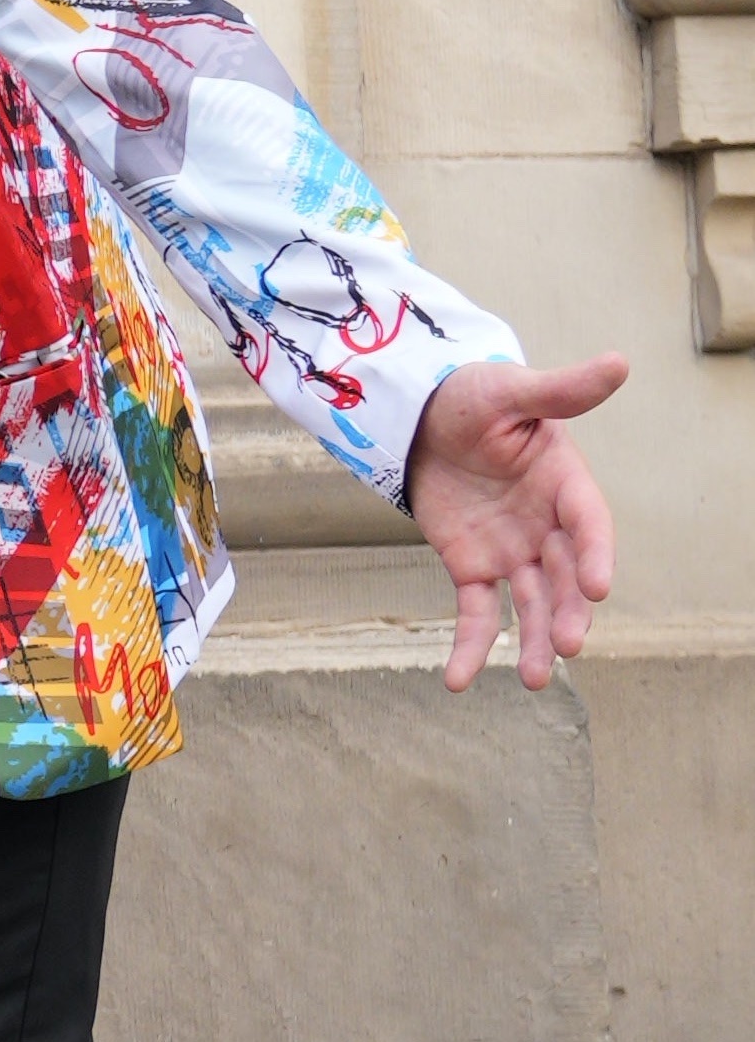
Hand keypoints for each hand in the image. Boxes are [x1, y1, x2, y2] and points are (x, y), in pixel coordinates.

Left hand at [406, 353, 624, 691]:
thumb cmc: (473, 398)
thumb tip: (619, 362)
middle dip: (571, 610)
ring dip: (537, 640)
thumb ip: (560, 390)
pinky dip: (472, 645)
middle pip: (566, 574)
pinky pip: (478, 612)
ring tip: (539, 680)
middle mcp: (546, 524)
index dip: (596, 553)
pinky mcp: (472, 567)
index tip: (600, 586)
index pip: (589, 523)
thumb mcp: (510, 390)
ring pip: (532, 603)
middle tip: (572, 645)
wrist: (421, 415)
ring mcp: (512, 550)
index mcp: (565, 482)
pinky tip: (459, 679)